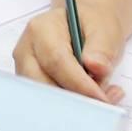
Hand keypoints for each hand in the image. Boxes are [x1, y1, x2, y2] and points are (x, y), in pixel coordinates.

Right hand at [13, 5, 129, 105]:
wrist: (86, 24)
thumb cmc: (92, 23)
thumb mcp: (104, 28)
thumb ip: (102, 48)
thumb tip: (96, 67)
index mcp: (41, 29)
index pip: (56, 61)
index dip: (79, 83)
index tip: (101, 97)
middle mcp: (27, 50)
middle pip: (42, 84)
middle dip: (75, 98)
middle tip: (104, 103)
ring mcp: (27, 69)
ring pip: (44, 98)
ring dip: (74, 105)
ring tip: (104, 97)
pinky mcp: (33, 84)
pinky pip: (49, 102)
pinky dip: (72, 106)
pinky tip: (93, 98)